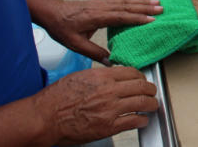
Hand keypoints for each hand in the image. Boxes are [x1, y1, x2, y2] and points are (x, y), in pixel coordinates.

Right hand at [36, 66, 157, 145]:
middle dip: (150, 89)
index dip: (140, 76)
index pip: (131, 72)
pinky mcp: (108, 126)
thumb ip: (98, 76)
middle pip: (141, 86)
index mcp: (102, 76)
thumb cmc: (56, 98)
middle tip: (152, 92)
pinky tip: (142, 120)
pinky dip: (142, 120)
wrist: (45, 117)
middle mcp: (109, 90)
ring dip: (151, 104)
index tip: (141, 79)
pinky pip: (133, 121)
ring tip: (152, 105)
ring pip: (142, 103)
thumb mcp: (79, 77)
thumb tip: (111, 76)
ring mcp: (110, 109)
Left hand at [41, 0, 161, 63]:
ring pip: (125, 1)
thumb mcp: (75, 44)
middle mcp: (102, 7)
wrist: (52, 12)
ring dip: (142, 1)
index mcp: (96, 17)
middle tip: (161, 9)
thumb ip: (93, 52)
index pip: (120, 17)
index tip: (151, 20)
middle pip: (127, 7)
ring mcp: (102, 3)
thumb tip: (110, 62)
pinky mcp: (101, 2)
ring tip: (156, 1)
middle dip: (145, 8)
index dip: (136, 18)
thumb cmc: (62, 28)